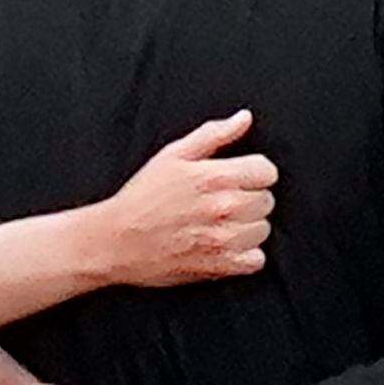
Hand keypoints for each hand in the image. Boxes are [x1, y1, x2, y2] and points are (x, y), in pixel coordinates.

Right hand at [83, 109, 280, 289]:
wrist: (116, 240)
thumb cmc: (141, 198)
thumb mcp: (173, 155)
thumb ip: (214, 134)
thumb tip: (244, 119)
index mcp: (215, 177)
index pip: (267, 171)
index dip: (254, 173)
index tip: (239, 178)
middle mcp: (224, 207)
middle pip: (267, 201)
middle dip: (250, 198)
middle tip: (223, 202)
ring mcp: (223, 239)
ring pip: (263, 230)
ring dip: (248, 227)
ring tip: (222, 224)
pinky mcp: (220, 266)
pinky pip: (256, 260)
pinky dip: (246, 255)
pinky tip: (226, 246)